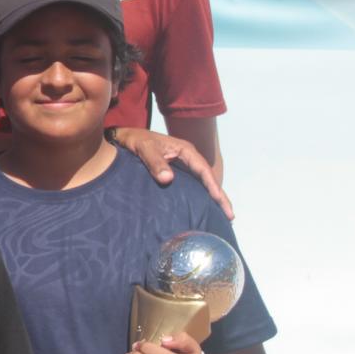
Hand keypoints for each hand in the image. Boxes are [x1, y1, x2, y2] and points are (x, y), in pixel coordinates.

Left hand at [109, 128, 232, 219]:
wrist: (124, 137)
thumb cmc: (135, 140)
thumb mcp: (144, 148)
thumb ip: (154, 162)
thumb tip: (168, 179)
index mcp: (185, 150)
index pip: (203, 170)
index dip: (213, 186)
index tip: (219, 201)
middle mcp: (188, 157)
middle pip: (208, 178)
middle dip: (220, 196)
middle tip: (230, 215)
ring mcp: (184, 164)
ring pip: (203, 182)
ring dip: (213, 197)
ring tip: (222, 216)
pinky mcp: (178, 171)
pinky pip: (194, 184)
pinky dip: (202, 195)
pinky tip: (204, 208)